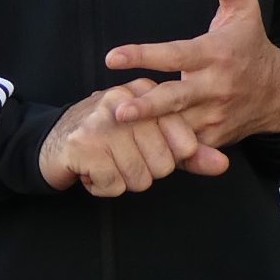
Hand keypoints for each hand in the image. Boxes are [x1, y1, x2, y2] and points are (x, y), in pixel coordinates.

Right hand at [39, 78, 228, 197]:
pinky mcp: (81, 144)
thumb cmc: (111, 141)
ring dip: (123, 181)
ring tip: (109, 163)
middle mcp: (125, 101)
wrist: (56, 142)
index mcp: (147, 92)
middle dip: (144, 171)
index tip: (147, 148)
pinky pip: (114, 185)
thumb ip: (190, 153)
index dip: (170, 157)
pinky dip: (104, 187)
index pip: (185, 142)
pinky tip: (93, 172)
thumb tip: (223, 164)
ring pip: (140, 178)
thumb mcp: (153, 139)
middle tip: (124, 158)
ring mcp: (101, 121)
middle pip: (164, 164)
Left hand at [105, 0, 279, 146]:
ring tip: (116, 131)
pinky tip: (136, 146)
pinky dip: (162, 145)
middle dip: (146, 107)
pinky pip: (184, 144)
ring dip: (148, 130)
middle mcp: (214, 86)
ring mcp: (215, 115)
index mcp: (215, 53)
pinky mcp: (214, 138)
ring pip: (177, 126)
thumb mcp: (243, 8)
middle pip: (175, 98)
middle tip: (117, 110)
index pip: (175, 54)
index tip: (112, 56)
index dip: (143, 55)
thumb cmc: (252, 45)